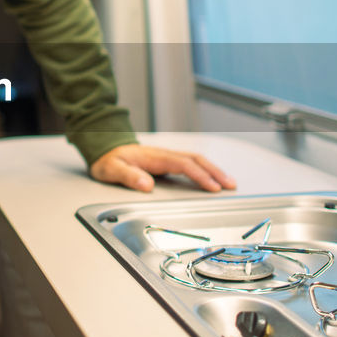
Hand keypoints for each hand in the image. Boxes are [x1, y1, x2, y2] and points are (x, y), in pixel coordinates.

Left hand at [89, 144, 236, 192]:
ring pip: (196, 160)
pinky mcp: (167, 161)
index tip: (212, 186)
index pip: (183, 164)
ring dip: (213, 170)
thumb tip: (146, 185)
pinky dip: (205, 170)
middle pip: (196, 159)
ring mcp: (167, 156)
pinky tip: (212, 178)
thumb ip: (128, 176)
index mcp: (155, 156)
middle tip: (230, 184)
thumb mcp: (112, 169)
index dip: (200, 175)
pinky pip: (191, 163)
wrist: (105, 149)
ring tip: (228, 182)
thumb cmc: (109, 160)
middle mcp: (164, 154)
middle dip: (215, 171)